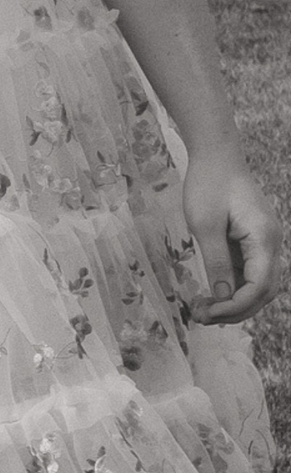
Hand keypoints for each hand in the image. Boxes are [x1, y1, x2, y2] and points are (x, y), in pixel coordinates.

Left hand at [182, 148, 278, 323]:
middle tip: (201, 317)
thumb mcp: (205, 225)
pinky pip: (250, 272)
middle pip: (263, 291)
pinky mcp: (254, 241)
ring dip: (234, 302)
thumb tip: (223, 297)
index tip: (208, 313)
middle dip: (235, 310)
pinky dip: (233, 288)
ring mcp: (265, 242)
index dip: (236, 306)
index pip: (259, 286)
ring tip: (203, 310)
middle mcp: (272, 243)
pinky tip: (211, 294)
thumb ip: (216, 263)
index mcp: (264, 238)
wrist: (217, 155)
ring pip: (258, 285)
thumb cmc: (209, 184)